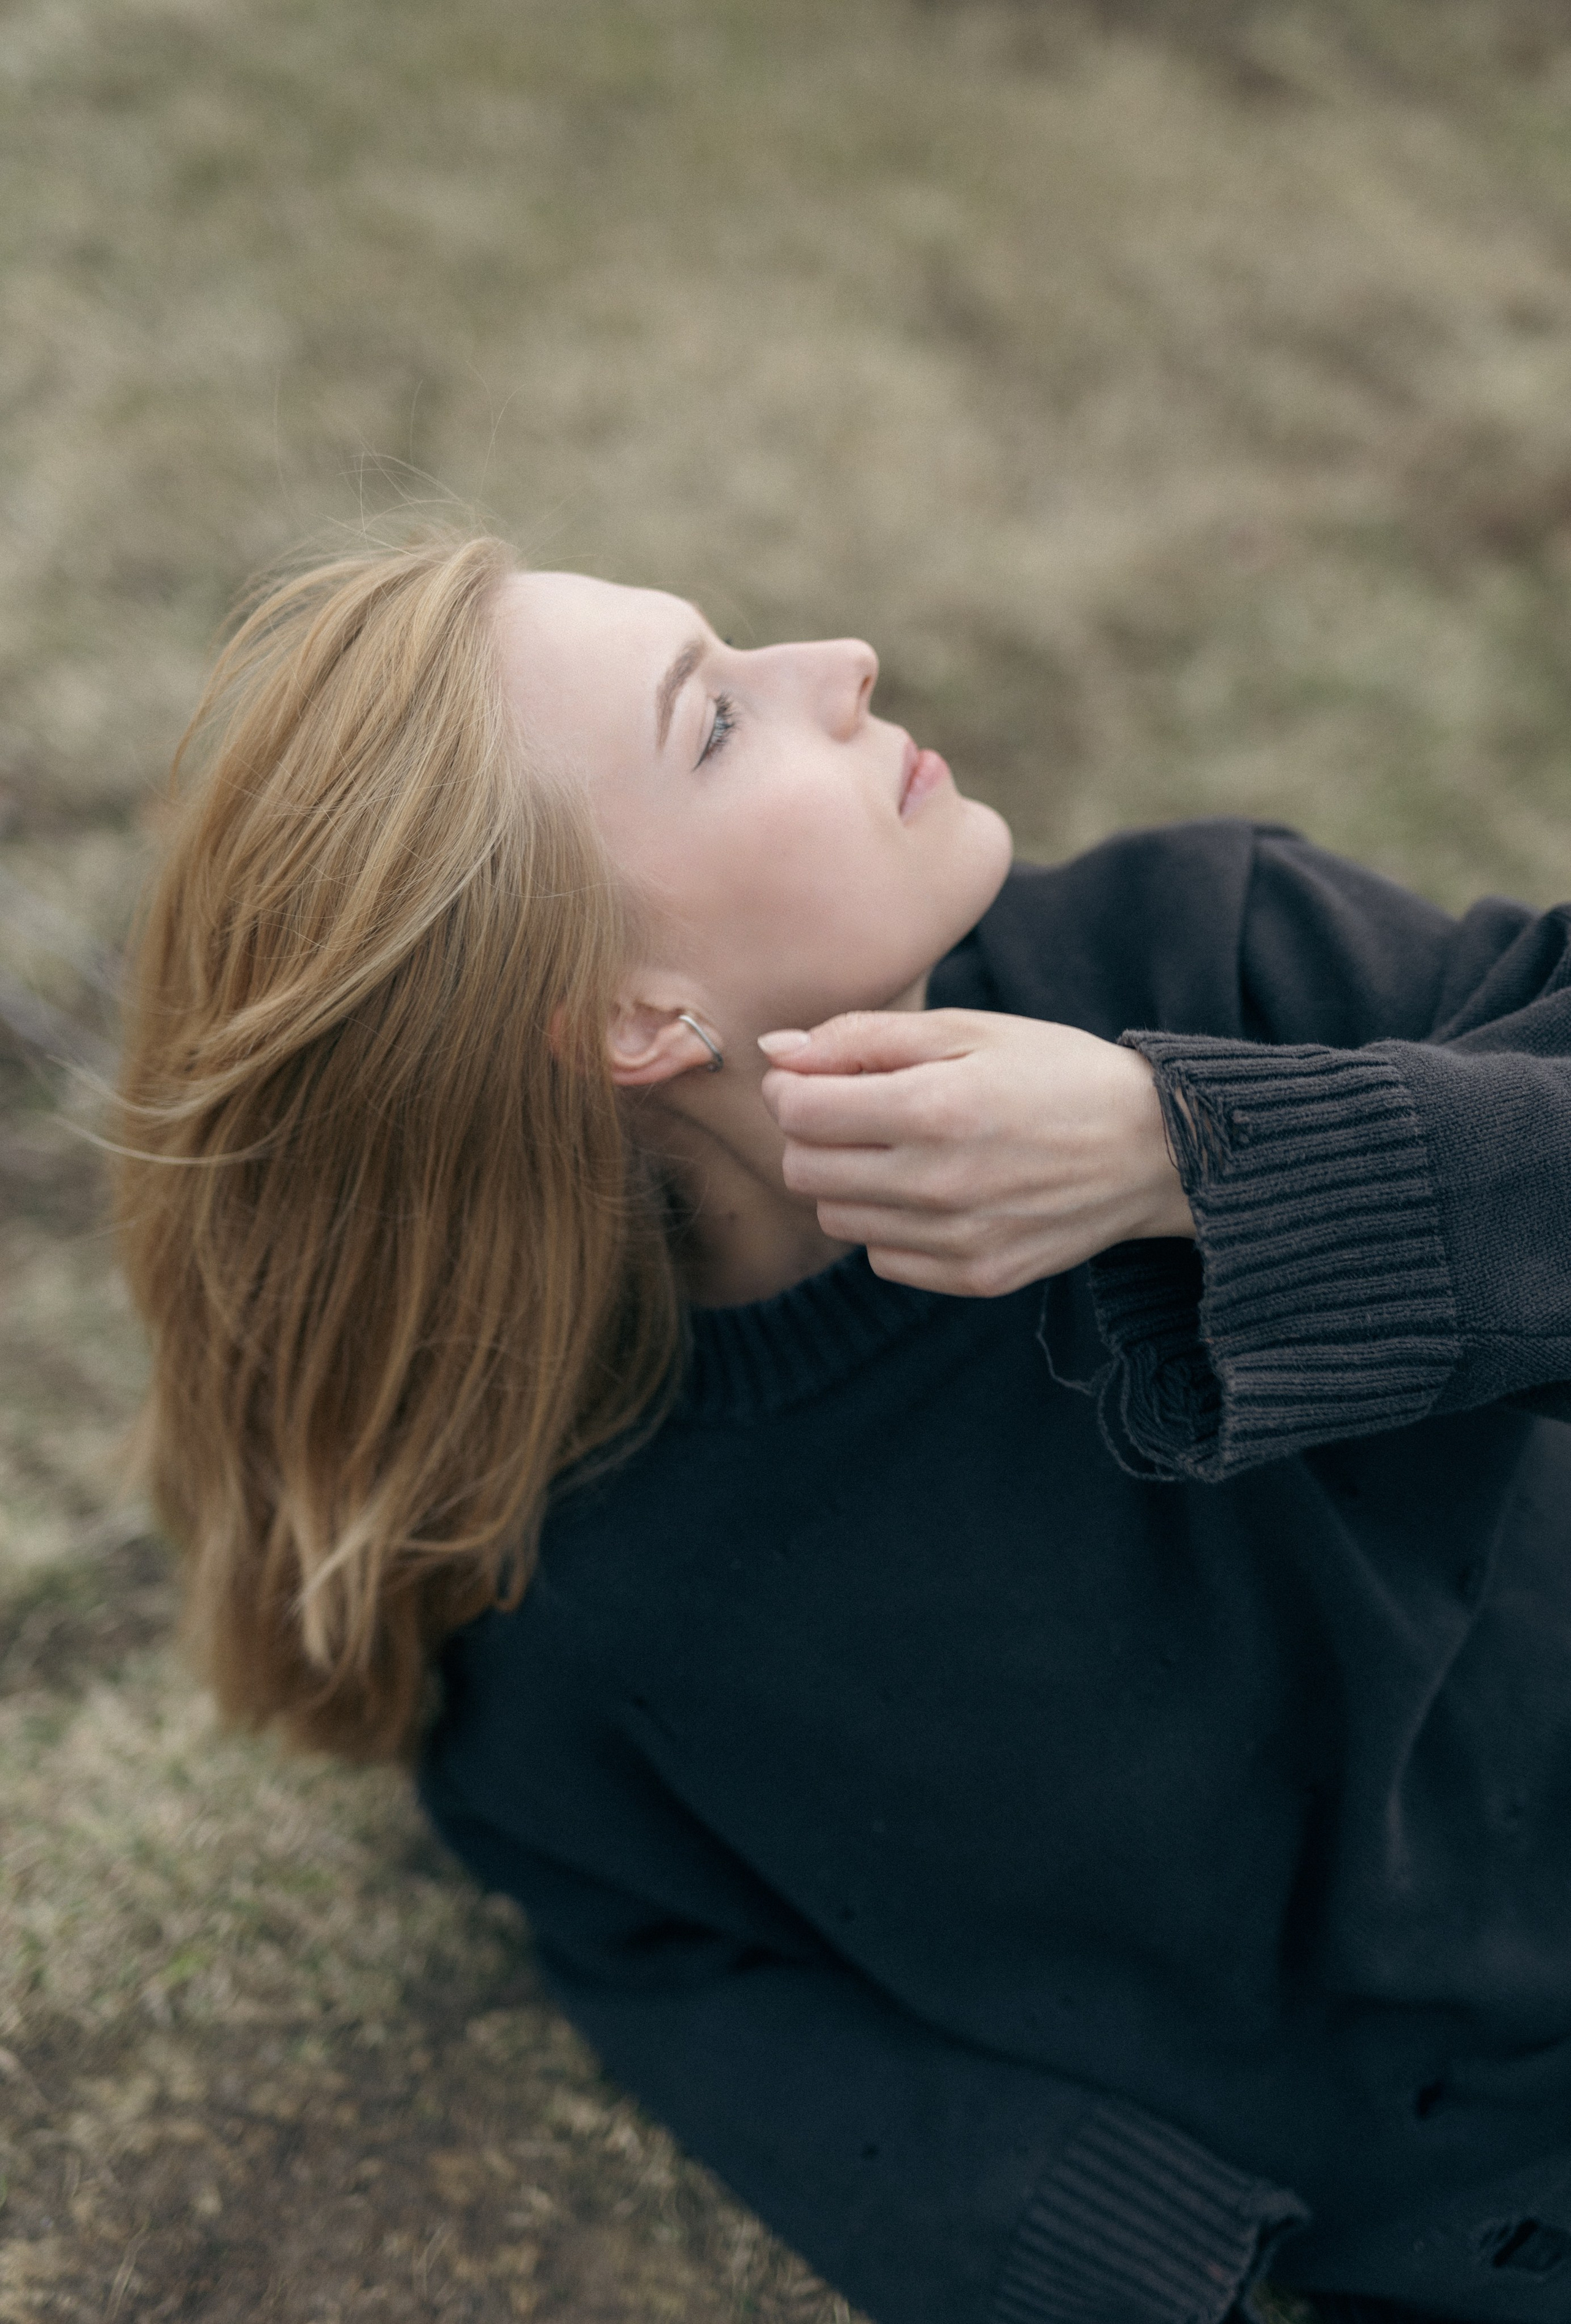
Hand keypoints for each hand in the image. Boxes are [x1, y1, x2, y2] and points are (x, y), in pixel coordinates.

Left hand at [758, 1009, 1194, 1296]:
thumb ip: (862, 1037)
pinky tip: (935, 1191)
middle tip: (859, 1110)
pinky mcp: (976, 1278)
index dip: (792, 1087)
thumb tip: (775, 1051)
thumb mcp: (967, 1030)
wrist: (1153, 1147)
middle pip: (802, 1171)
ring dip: (850, 1181)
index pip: (797, 1112)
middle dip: (813, 1135)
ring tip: (903, 1148)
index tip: (817, 1075)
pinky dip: (891, 1224)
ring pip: (836, 1218)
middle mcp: (940, 1184)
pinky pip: (883, 1258)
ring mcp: (958, 1241)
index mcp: (935, 1109)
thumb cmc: (1055, 1073)